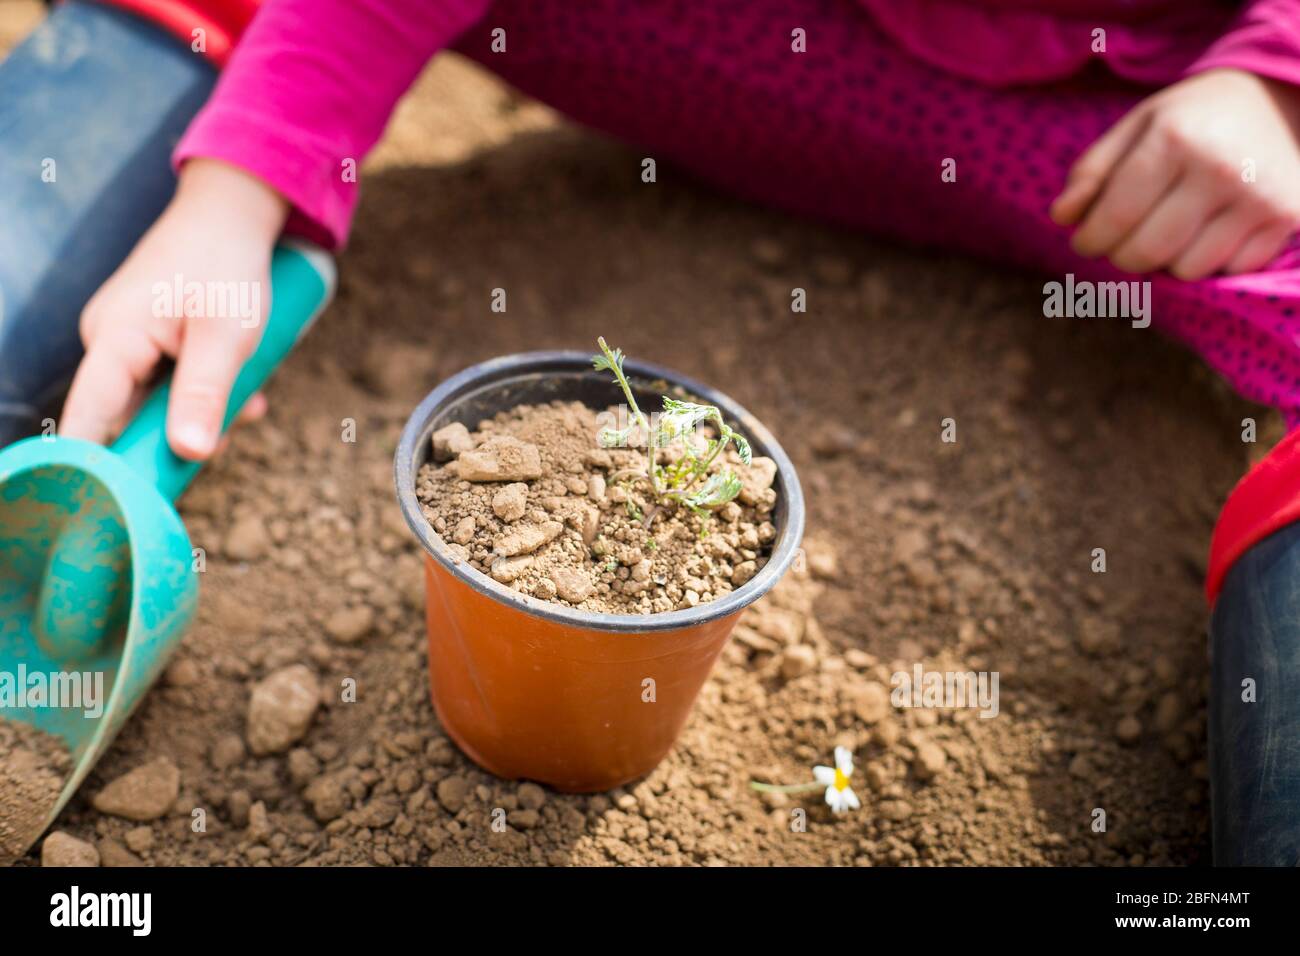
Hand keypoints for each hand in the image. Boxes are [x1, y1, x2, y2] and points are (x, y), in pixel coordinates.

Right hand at [60, 158, 288, 458]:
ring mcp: (126, 340)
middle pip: (125, 417)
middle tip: (220, 447)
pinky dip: (205, 392)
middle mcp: (108, 342)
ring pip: (154, 402)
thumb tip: (187, 453)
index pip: (88, 419)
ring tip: (247, 404)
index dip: (94, 467)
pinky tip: (246, 393)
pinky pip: (168, 382)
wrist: (233, 211)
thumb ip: (205, 394)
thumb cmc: (229, 265)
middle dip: (174, 437)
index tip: (104, 509)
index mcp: (114, 341)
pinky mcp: (147, 338)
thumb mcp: (227, 336)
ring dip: (201, 413)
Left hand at [1051, 68, 1299, 278]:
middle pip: (1146, 252)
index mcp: (1175, 139)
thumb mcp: (1136, 128)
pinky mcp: (1287, 217)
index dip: (1090, 240)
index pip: (1114, 217)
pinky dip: (1210, 261)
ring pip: (1186, 269)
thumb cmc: (1190, 119)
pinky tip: (1209, 231)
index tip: (1086, 240)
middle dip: (1122, 255)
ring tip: (1168, 230)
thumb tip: (1062, 216)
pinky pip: (1230, 270)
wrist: (1276, 99)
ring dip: (1167, 261)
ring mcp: (1259, 196)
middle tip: (1122, 242)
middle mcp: (1220, 168)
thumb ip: (1092, 171)